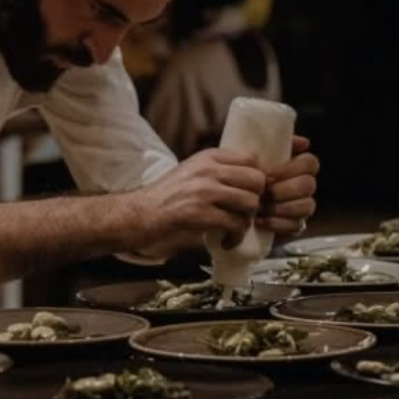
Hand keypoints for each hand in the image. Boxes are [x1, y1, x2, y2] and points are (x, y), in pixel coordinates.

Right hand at [130, 148, 265, 255]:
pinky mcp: (199, 213)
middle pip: (256, 180)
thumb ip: (219, 170)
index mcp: (208, 157)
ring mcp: (204, 190)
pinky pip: (235, 224)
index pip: (251, 159)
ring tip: (235, 229)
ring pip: (250, 202)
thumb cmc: (167, 196)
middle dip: (257, 200)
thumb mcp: (193, 171)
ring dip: (247, 221)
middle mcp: (208, 169)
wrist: (139, 213)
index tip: (253, 193)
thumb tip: (253, 178)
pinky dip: (235, 237)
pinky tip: (227, 241)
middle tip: (246, 213)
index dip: (259, 178)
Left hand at [255, 135, 318, 234]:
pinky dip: (278, 224)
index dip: (291, 169)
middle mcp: (305, 186)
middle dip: (283, 190)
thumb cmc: (245, 173)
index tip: (268, 175)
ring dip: (282, 207)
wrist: (232, 201)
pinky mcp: (296, 225)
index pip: (310, 163)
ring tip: (260, 208)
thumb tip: (304, 142)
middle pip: (309, 185)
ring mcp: (303, 207)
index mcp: (299, 166)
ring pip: (307, 206)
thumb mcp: (256, 156)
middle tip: (263, 193)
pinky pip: (297, 226)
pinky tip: (262, 221)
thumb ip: (274, 143)